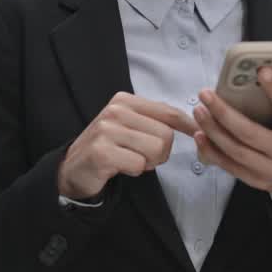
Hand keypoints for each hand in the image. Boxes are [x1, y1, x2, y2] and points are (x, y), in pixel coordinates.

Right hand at [57, 91, 198, 199]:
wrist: (74, 168)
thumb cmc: (109, 147)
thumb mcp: (130, 126)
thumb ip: (155, 121)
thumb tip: (195, 123)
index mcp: (125, 101)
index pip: (167, 112)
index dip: (187, 125)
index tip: (198, 133)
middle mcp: (115, 111)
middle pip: (165, 135)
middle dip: (161, 152)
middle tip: (143, 157)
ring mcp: (107, 130)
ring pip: (155, 149)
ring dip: (148, 162)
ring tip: (131, 160)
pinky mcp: (102, 152)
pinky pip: (138, 164)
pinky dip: (134, 171)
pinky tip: (119, 167)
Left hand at [193, 67, 271, 204]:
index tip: (262, 71)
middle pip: (250, 133)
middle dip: (224, 113)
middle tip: (206, 94)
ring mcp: (269, 170)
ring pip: (235, 151)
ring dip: (213, 130)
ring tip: (199, 110)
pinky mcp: (256, 180)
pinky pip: (230, 166)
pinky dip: (212, 151)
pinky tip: (200, 135)